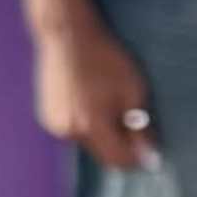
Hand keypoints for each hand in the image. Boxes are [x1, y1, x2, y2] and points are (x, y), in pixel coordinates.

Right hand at [26, 0, 156, 169]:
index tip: (150, 150)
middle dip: (121, 146)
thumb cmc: (104, 60)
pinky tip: (91, 100)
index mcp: (91, 125)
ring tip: (109, 104)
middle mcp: (69, 131)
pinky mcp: (47, 116)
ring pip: (88, 143)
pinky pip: (74, 131)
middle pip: (102, 155)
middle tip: (133, 124)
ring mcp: (54, 125)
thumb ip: (140, 128)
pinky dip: (86, 124)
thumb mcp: (133, 91)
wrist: (67, 36)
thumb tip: (148, 154)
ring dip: (103, 135)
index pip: (118, 160)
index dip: (137, 159)